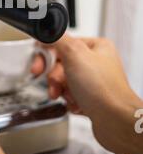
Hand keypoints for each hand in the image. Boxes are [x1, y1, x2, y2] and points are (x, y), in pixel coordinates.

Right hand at [32, 35, 142, 153]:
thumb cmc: (103, 89)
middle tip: (54, 84)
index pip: (63, 44)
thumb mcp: (75, 55)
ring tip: (67, 96)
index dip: (47, 56)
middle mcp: (96, 62)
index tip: (38, 66)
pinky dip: (70, 101)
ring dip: (62, 91)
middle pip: (62, 64)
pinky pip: (71, 96)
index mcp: (96, 46)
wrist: (115, 121)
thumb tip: (47, 32)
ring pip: (65, 82)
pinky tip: (77, 104)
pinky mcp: (92, 98)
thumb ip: (58, 40)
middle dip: (55, 78)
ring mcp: (94, 81)